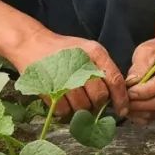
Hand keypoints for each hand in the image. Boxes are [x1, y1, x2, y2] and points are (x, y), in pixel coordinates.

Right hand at [10, 29, 128, 117]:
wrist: (32, 44)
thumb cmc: (65, 50)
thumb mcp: (89, 51)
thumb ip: (104, 68)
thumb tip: (119, 94)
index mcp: (95, 53)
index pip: (115, 80)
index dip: (121, 99)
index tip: (122, 111)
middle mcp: (82, 64)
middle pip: (99, 96)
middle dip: (97, 103)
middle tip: (90, 99)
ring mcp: (64, 77)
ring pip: (82, 106)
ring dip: (81, 108)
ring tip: (75, 98)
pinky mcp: (48, 88)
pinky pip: (64, 110)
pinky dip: (65, 110)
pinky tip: (63, 100)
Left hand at [124, 38, 154, 124]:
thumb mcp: (145, 52)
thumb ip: (139, 67)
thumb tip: (132, 83)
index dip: (144, 91)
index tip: (129, 91)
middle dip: (137, 103)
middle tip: (122, 100)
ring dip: (137, 111)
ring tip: (124, 104)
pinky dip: (141, 116)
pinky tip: (131, 109)